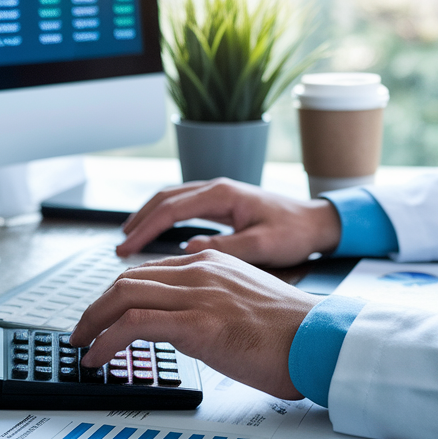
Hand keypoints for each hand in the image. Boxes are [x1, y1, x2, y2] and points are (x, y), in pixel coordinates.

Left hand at [70, 250, 322, 398]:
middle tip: (82, 331)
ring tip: (82, 345)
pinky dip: (106, 341)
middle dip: (96, 306)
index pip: (151, 272)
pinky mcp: (197, 323)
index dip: (119, 295)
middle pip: (128, 279)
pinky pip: (134, 325)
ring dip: (92, 322)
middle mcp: (201, 271)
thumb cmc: (291, 335)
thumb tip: (184, 326)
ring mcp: (198, 295)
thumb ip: (213, 304)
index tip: (104, 316)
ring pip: (123, 296)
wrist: (319, 342)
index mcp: (213, 264)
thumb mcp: (245, 305)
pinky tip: (98, 358)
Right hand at [117, 178, 341, 268]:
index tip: (126, 247)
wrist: (318, 223)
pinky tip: (158, 234)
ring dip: (149, 216)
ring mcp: (219, 194)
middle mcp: (217, 189)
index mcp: (223, 194)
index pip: (172, 208)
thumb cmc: (295, 233)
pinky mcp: (222, 203)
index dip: (146, 228)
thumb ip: (226, 248)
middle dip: (139, 220)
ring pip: (172, 199)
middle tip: (120, 244)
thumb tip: (188, 249)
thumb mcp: (262, 246)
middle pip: (165, 199)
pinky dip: (164, 218)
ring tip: (130, 238)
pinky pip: (184, 206)